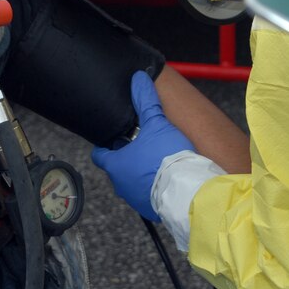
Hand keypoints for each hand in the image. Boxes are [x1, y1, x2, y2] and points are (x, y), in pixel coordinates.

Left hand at [91, 71, 193, 220]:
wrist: (189, 192)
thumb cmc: (166, 158)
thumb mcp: (156, 124)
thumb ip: (146, 102)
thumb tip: (138, 78)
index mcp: (115, 166)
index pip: (100, 154)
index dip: (107, 145)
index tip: (117, 138)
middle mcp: (121, 185)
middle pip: (118, 167)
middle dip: (129, 157)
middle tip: (144, 145)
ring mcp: (135, 199)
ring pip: (133, 182)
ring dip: (142, 173)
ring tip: (159, 161)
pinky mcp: (152, 209)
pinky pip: (149, 195)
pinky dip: (155, 186)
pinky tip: (168, 177)